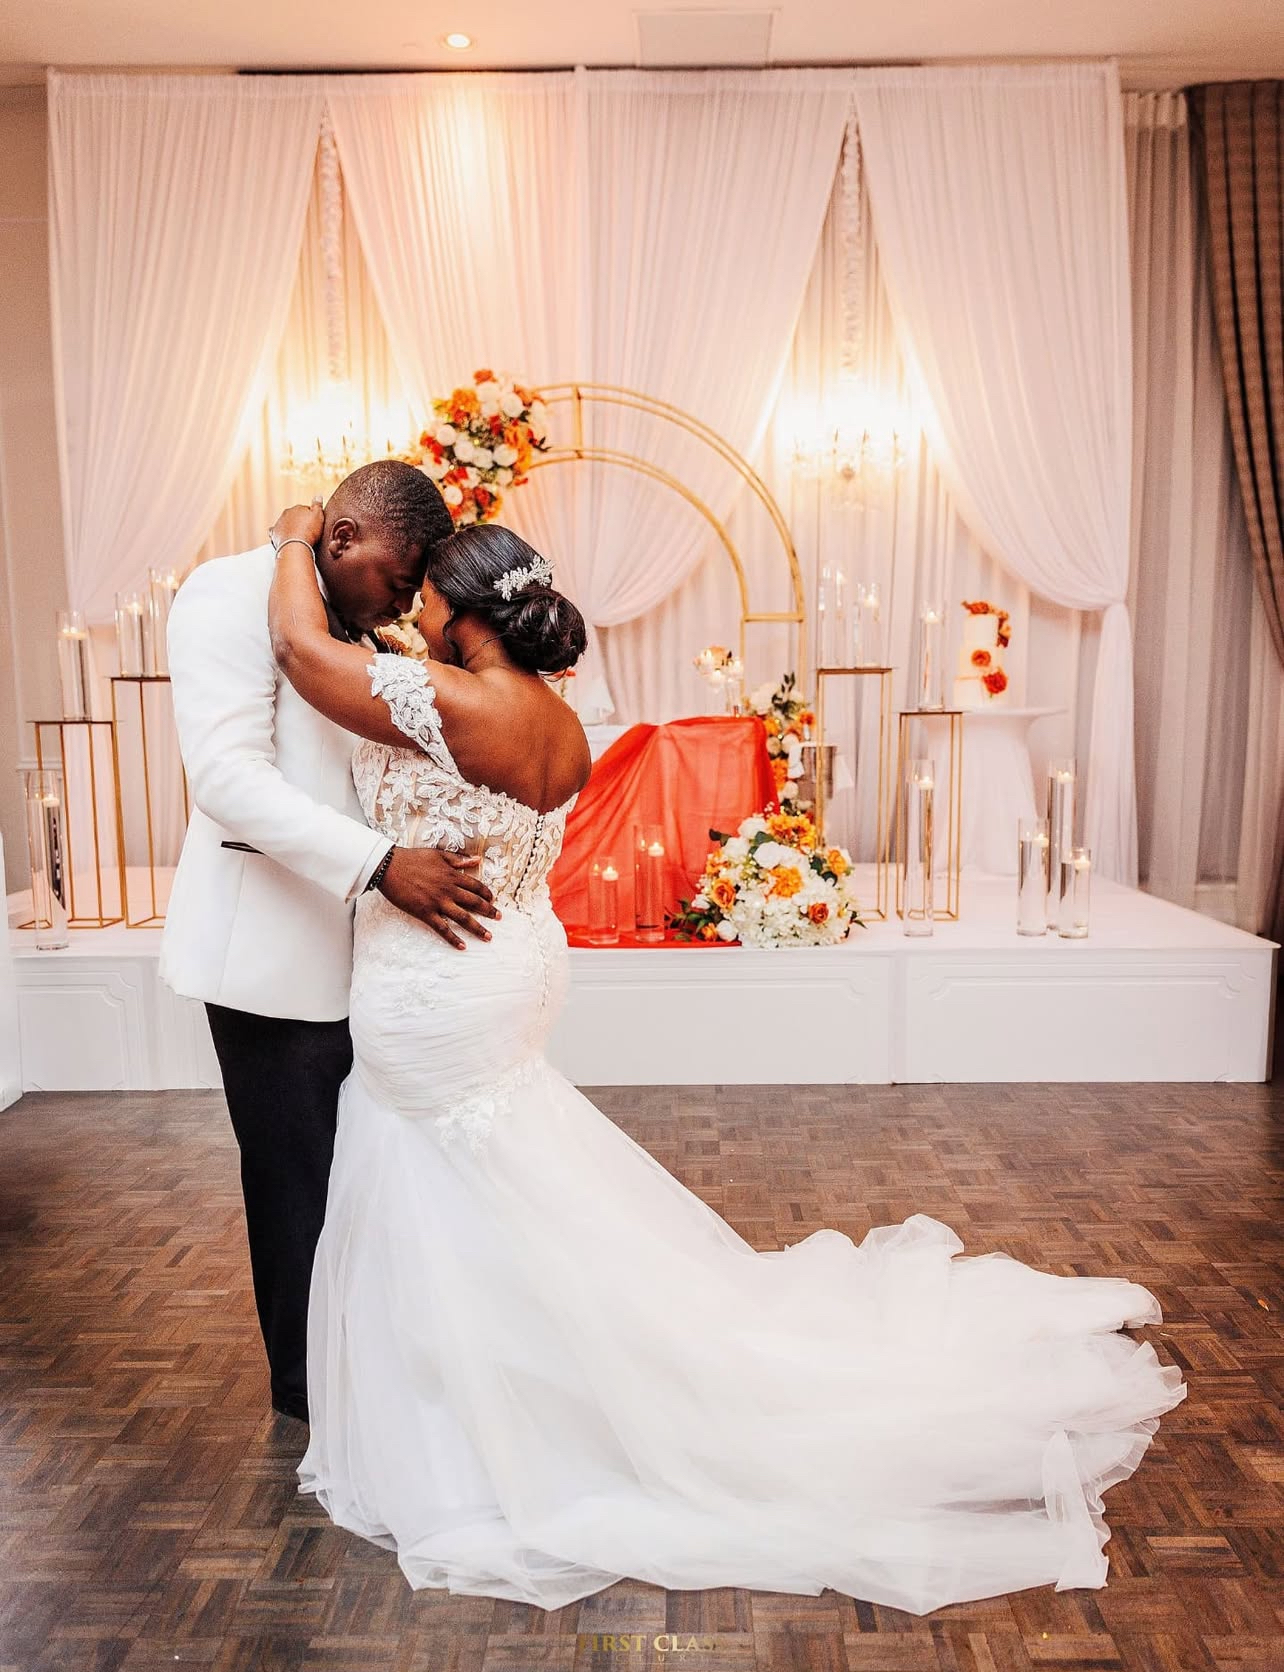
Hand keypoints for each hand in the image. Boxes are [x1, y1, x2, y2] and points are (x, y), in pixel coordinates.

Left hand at [270, 497, 323, 552]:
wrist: (295, 546)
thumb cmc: (309, 531)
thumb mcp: (318, 516)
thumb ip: (318, 505)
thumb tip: (318, 495)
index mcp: (297, 508)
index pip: (305, 510)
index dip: (311, 518)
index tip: (315, 525)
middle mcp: (286, 513)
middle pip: (295, 516)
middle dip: (300, 522)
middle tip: (308, 532)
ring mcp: (279, 523)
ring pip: (286, 523)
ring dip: (290, 528)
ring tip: (298, 537)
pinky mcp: (274, 533)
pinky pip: (276, 532)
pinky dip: (280, 533)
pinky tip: (284, 538)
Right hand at [376, 847, 499, 949]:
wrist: (390, 866)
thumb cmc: (413, 858)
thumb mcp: (439, 854)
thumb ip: (459, 859)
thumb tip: (478, 860)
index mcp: (452, 875)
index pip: (476, 886)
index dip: (486, 893)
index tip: (493, 900)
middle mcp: (449, 890)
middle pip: (474, 903)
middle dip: (489, 911)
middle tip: (499, 918)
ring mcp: (438, 903)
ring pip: (463, 918)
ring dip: (477, 928)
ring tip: (488, 937)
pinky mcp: (425, 913)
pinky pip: (443, 928)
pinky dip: (453, 938)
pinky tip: (462, 946)